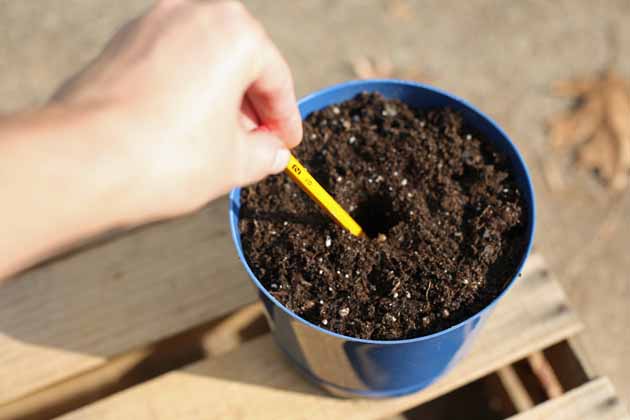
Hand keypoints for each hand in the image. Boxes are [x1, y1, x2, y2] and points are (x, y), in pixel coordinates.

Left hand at [54, 0, 301, 222]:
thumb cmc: (169, 156)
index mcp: (233, 31)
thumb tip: (272, 153)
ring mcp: (150, 24)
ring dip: (219, 98)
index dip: (286, 117)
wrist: (83, 162)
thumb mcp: (235, 161)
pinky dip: (187, 91)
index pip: (275, 78)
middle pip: (239, 62)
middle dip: (252, 106)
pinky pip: (170, 65)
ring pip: (203, 60)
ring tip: (223, 141)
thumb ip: (264, 153)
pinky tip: (187, 128)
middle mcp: (191, 12)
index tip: (287, 143)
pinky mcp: (119, 44)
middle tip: (259, 144)